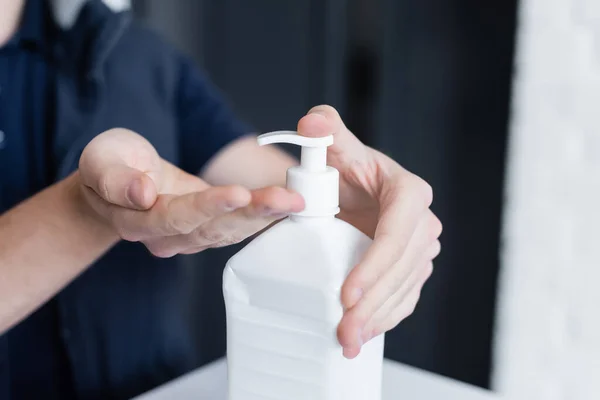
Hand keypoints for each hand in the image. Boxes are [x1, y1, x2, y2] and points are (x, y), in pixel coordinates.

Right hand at [78, 128, 303, 256]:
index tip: (238, 193)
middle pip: (214, 229)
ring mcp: (193, 235)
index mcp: (139, 222)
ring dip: (265, 215)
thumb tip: (141, 194)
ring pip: (232, 230)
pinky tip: (290, 205)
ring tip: (295, 201)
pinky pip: (240, 224)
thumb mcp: (101, 160)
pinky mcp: (212, 225)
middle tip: (287, 200)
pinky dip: (265, 215)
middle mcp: (170, 237)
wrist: (121, 180)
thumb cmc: (111, 166)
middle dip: (253, 213)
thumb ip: (113, 178)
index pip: (176, 217)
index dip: (207, 207)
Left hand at [298, 106, 441, 357]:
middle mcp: (423, 223)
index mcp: (409, 193)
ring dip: (378, 319)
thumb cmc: (345, 166)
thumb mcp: (336, 148)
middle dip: (373, 303)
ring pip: (404, 289)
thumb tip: (312, 123)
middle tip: (343, 329)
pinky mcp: (412, 268)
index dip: (374, 266)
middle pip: (401, 270)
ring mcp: (420, 249)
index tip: (347, 293)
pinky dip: (386, 319)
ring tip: (349, 341)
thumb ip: (326, 130)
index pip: (396, 234)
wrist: (353, 190)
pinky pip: (405, 298)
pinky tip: (365, 336)